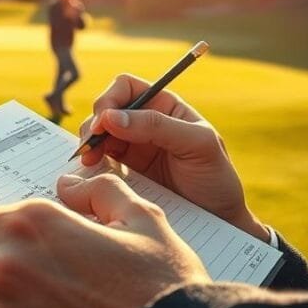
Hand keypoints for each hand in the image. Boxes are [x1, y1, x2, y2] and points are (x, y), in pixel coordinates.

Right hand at [80, 74, 267, 240]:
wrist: (217, 220)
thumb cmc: (216, 180)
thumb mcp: (198, 145)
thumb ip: (157, 126)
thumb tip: (110, 117)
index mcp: (165, 107)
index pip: (126, 87)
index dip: (110, 99)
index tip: (104, 122)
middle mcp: (145, 122)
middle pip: (106, 108)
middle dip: (94, 123)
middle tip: (91, 145)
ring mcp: (132, 146)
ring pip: (98, 133)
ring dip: (89, 142)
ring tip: (90, 160)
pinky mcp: (124, 170)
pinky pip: (99, 157)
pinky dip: (90, 160)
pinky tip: (92, 169)